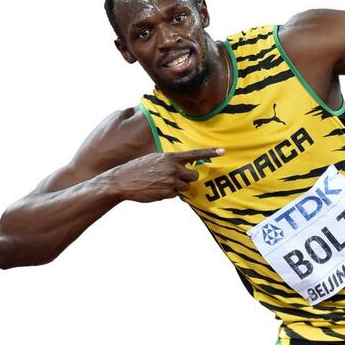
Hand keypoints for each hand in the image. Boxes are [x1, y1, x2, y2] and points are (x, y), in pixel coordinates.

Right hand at [109, 148, 224, 202]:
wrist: (121, 181)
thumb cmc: (138, 168)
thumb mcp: (154, 158)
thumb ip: (170, 161)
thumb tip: (183, 167)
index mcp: (170, 157)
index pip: (194, 154)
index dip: (210, 152)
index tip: (223, 150)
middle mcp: (173, 169)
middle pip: (193, 176)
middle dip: (188, 178)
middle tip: (177, 177)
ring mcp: (170, 182)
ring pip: (186, 187)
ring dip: (178, 187)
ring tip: (162, 183)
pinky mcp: (166, 193)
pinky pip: (175, 195)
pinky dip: (169, 193)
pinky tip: (156, 189)